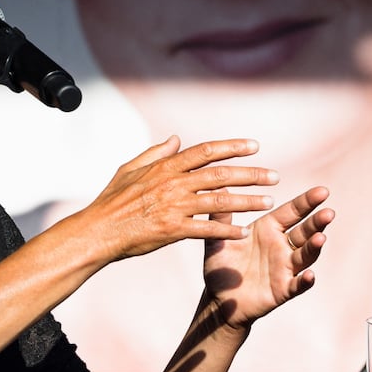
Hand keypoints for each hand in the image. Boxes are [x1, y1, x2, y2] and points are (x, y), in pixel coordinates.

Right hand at [76, 136, 279, 262]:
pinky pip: (206, 229)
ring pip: (219, 201)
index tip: (254, 147)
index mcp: (165, 167)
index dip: (232, 147)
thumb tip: (177, 139)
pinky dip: (226, 230)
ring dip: (247, 201)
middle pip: (220, 174)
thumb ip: (156, 153)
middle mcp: (173, 183)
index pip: (206, 151)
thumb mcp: (130, 168)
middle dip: (250, 174)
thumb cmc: (111, 200)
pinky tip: (243, 232)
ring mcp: (174, 207)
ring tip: (269, 202)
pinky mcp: (172, 230)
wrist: (98, 230)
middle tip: (274, 176)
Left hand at [202, 186, 332, 328]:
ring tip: (320, 238)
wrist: (218, 298)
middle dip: (317, 222)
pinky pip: (296, 285)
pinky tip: (309, 275)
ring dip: (314, 248)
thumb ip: (222, 217)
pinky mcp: (282, 290)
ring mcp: (284, 268)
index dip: (307, 202)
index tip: (323, 191)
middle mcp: (281, 246)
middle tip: (328, 212)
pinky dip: (304, 281)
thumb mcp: (218, 239)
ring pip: (305, 256)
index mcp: (268, 229)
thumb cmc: (221, 266)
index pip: (292, 211)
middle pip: (305, 231)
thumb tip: (222, 186)